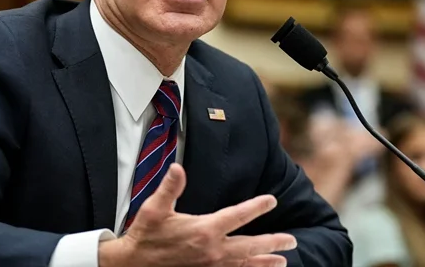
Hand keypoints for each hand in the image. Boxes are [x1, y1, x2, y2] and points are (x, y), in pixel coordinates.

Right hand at [99, 164, 296, 266]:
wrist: (133, 266)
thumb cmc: (145, 235)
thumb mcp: (154, 208)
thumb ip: (169, 187)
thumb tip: (177, 168)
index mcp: (204, 230)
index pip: (238, 216)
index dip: (257, 207)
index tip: (272, 200)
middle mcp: (213, 251)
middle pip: (251, 246)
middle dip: (273, 242)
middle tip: (291, 240)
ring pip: (245, 265)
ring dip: (265, 262)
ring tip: (283, 262)